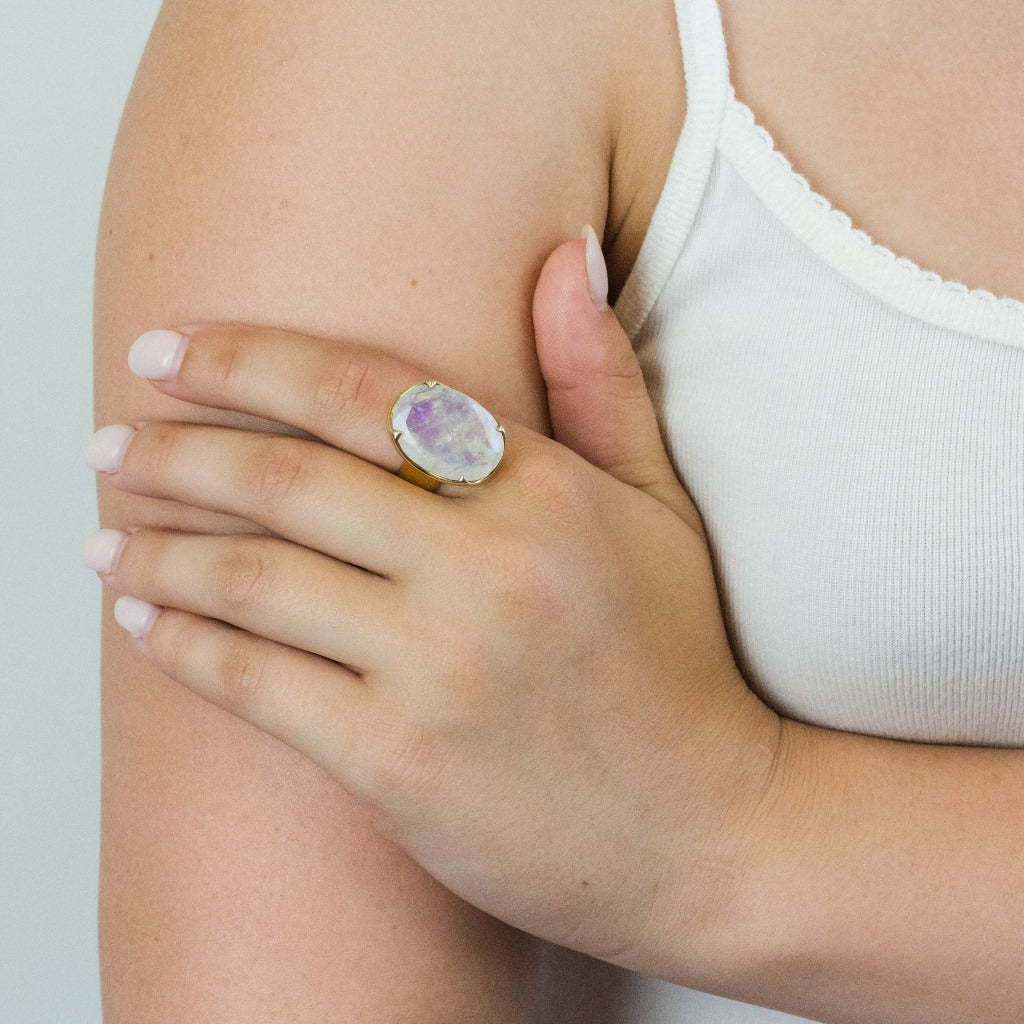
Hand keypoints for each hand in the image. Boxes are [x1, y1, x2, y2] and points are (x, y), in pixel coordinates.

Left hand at [82, 234, 781, 974]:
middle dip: (177, 450)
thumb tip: (565, 256)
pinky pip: (259, 687)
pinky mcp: (399, 765)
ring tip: (100, 537)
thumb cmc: (677, 662)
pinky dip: (185, 648)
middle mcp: (485, 571)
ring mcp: (438, 671)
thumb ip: (600, 380)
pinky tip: (143, 623)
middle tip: (108, 440)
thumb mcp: (659, 508)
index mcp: (544, 495)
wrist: (709, 827)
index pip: (364, 395)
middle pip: (290, 480)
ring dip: (158, 551)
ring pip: (256, 581)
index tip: (168, 351)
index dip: (248, 361)